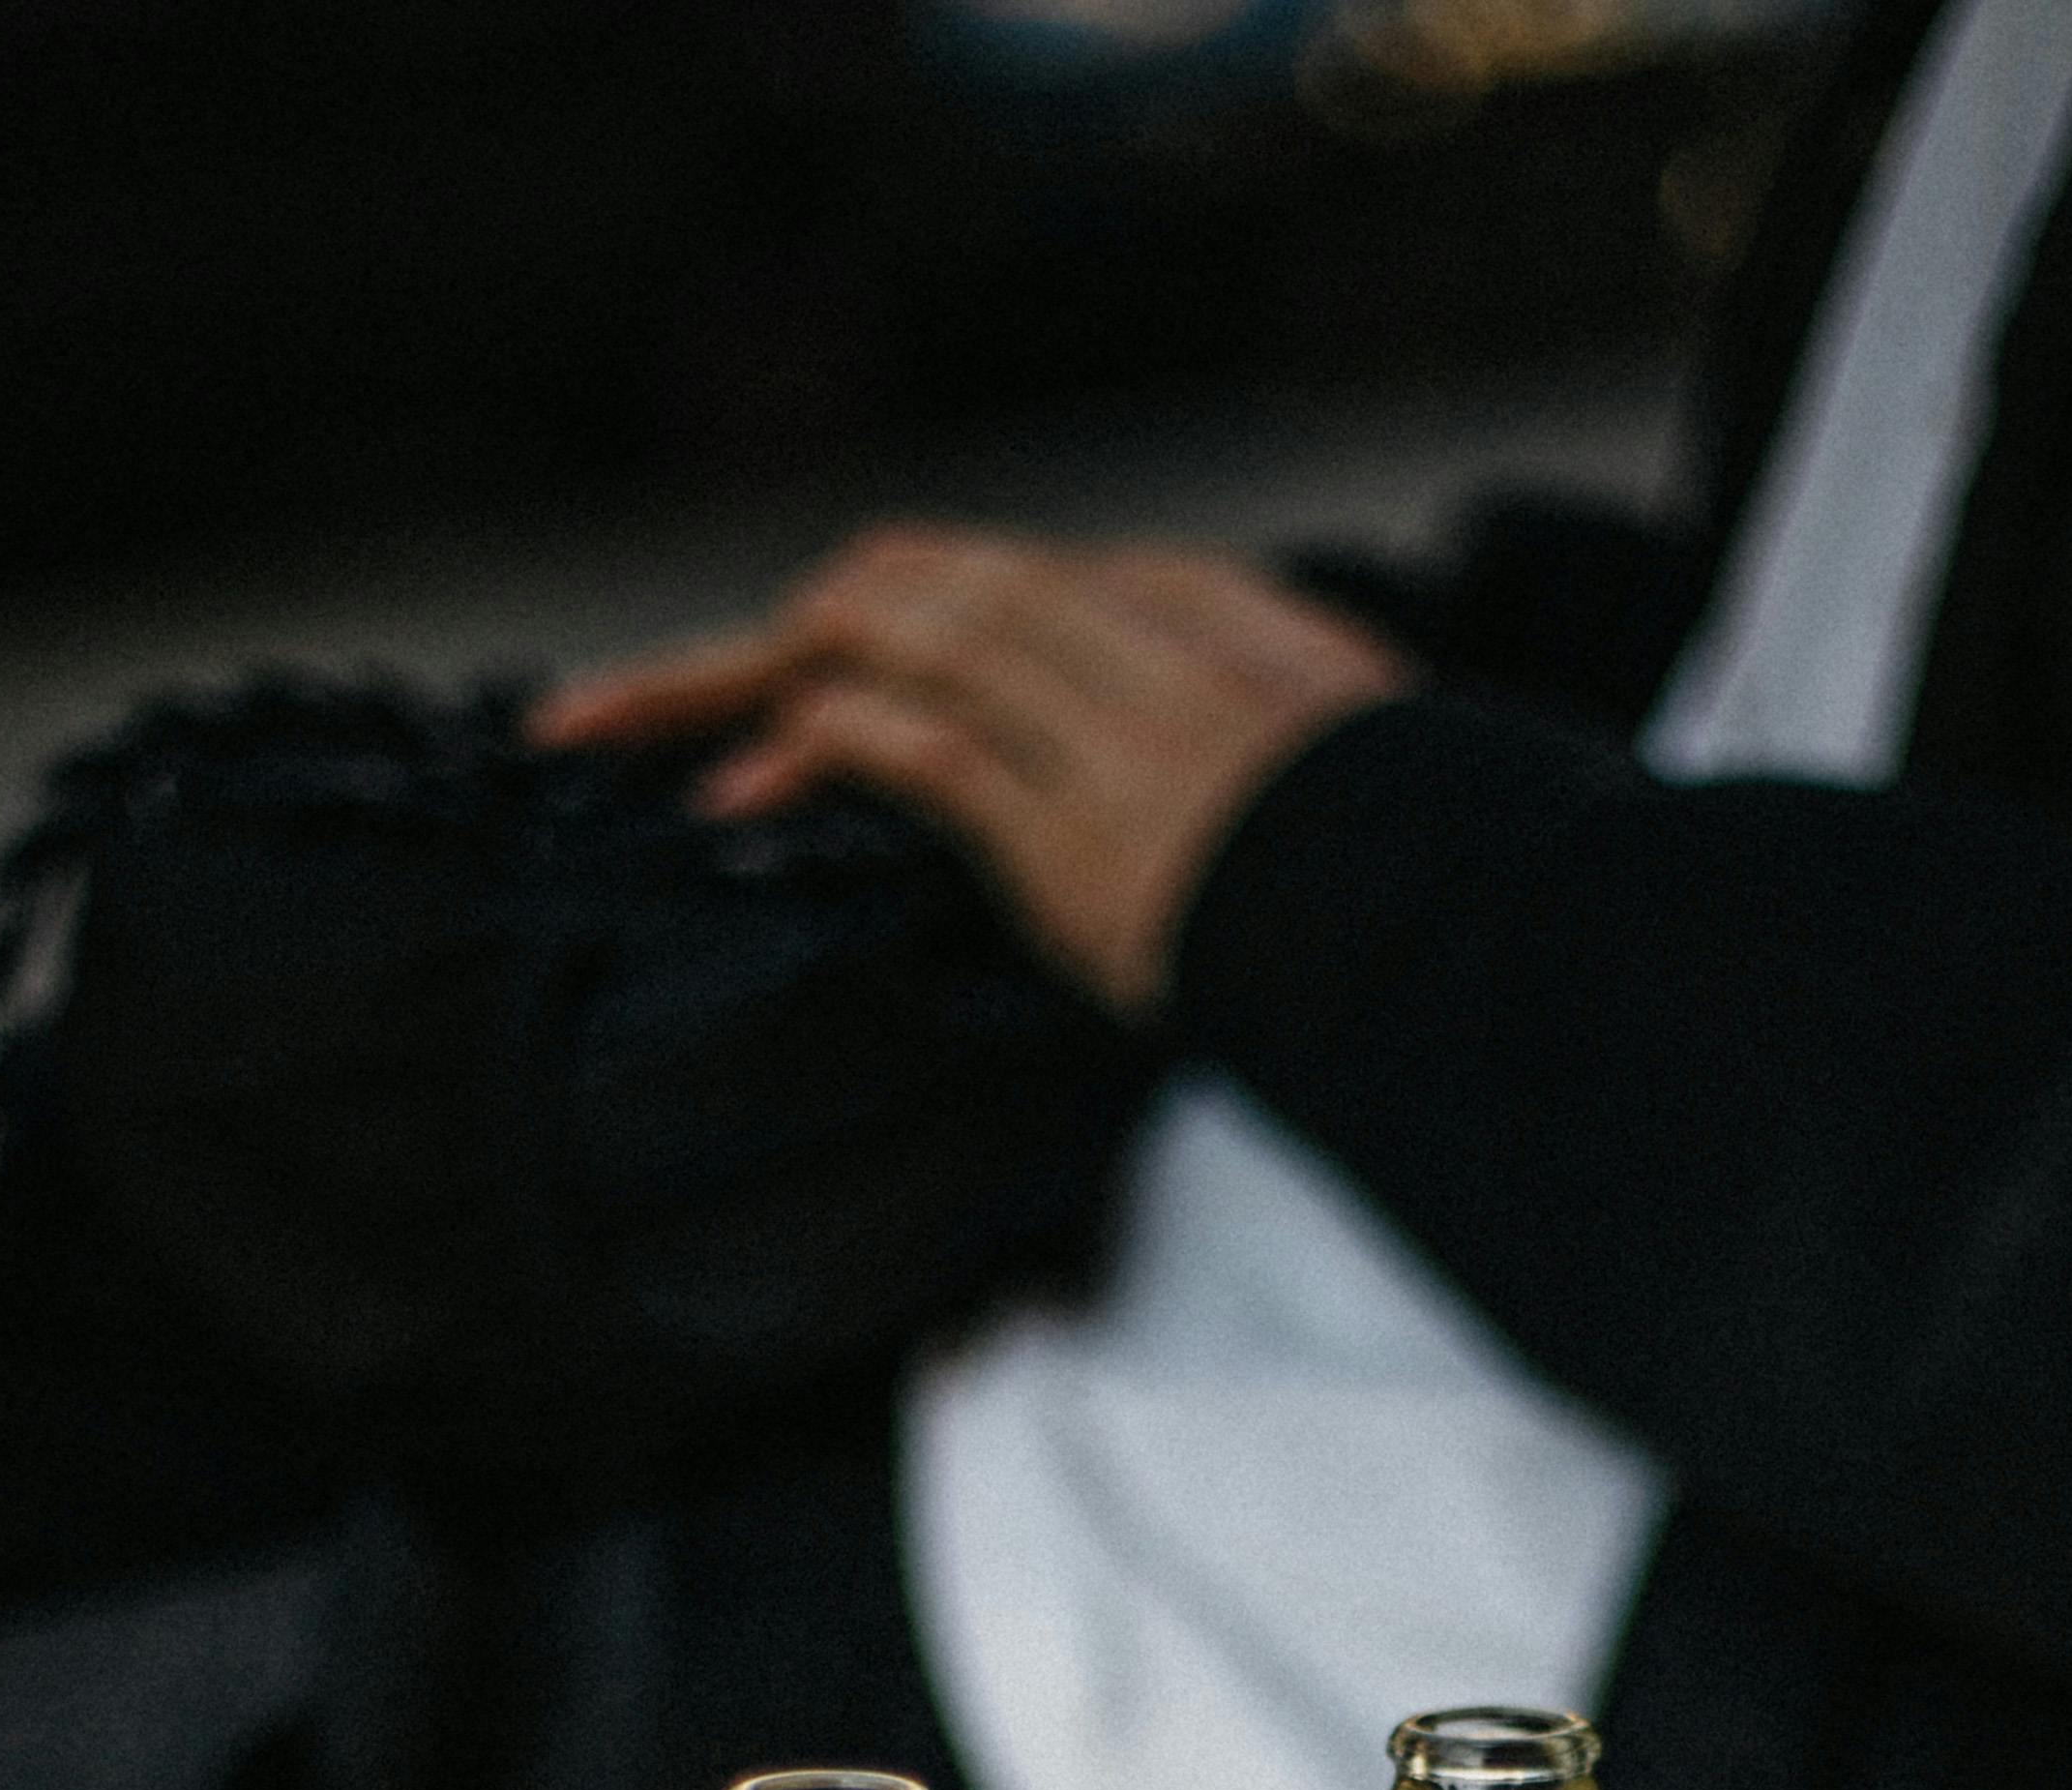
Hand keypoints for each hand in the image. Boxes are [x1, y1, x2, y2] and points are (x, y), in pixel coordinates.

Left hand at [532, 527, 1411, 1015]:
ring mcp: (1099, 721)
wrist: (1450, 920)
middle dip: (765, 634)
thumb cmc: (1389, 867)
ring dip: (748, 677)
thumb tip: (1145, 769)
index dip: (873, 618)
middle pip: (913, 590)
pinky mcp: (1069, 815)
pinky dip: (815, 752)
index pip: (996, 586)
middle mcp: (1130, 634)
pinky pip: (918, 749)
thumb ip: (1220, 726)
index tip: (785, 663)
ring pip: (890, 643)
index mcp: (1184, 608)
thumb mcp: (1308, 766)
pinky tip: (738, 787)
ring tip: (636, 729)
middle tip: (622, 702)